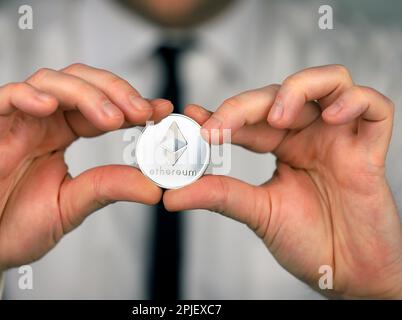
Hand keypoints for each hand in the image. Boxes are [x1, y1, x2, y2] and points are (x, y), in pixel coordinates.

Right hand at [0, 63, 172, 297]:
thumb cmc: (19, 226)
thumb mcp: (74, 206)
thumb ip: (109, 188)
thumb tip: (154, 187)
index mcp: (63, 135)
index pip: (101, 105)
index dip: (131, 102)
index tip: (162, 110)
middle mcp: (43, 123)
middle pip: (80, 83)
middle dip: (114, 91)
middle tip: (141, 111)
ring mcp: (16, 126)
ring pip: (49, 82)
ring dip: (84, 93)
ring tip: (111, 117)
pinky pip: (2, 99)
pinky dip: (26, 95)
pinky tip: (50, 106)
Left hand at [164, 65, 401, 298]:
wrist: (348, 275)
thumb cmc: (308, 243)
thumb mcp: (258, 213)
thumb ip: (219, 195)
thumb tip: (171, 195)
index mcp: (283, 147)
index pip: (249, 118)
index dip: (222, 113)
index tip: (191, 116)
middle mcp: (309, 135)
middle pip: (279, 95)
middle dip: (245, 105)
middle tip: (220, 127)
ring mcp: (340, 137)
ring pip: (327, 82)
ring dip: (297, 90)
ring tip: (277, 118)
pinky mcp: (371, 147)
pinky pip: (374, 106)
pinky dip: (353, 101)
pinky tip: (330, 118)